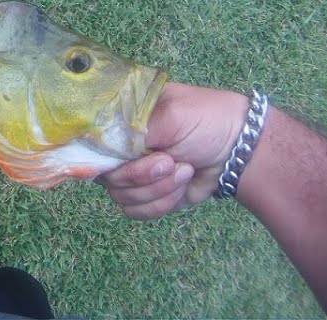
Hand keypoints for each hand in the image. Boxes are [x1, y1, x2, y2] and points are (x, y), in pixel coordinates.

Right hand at [97, 83, 248, 219]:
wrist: (238, 152)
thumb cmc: (205, 121)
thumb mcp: (171, 115)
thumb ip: (133, 129)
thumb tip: (100, 143)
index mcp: (121, 120)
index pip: (88, 141)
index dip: (97, 156)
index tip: (118, 163)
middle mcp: (121, 147)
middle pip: (105, 176)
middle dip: (140, 175)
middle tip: (168, 162)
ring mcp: (133, 173)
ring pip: (121, 197)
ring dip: (157, 189)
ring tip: (183, 170)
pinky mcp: (147, 196)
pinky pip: (137, 211)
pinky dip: (162, 202)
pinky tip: (182, 186)